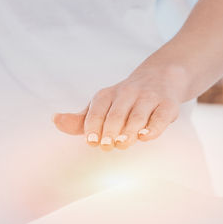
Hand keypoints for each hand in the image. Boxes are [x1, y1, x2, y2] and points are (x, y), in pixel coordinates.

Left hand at [51, 65, 189, 150]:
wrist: (162, 77)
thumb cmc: (123, 101)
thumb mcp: (100, 107)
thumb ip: (78, 120)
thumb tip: (55, 120)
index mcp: (107, 95)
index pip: (97, 110)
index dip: (93, 126)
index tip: (92, 142)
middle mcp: (127, 93)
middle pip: (116, 114)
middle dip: (110, 131)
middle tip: (106, 146)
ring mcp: (149, 98)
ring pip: (137, 116)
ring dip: (129, 131)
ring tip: (122, 144)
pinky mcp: (168, 105)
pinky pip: (160, 117)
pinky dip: (152, 128)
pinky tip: (145, 136)